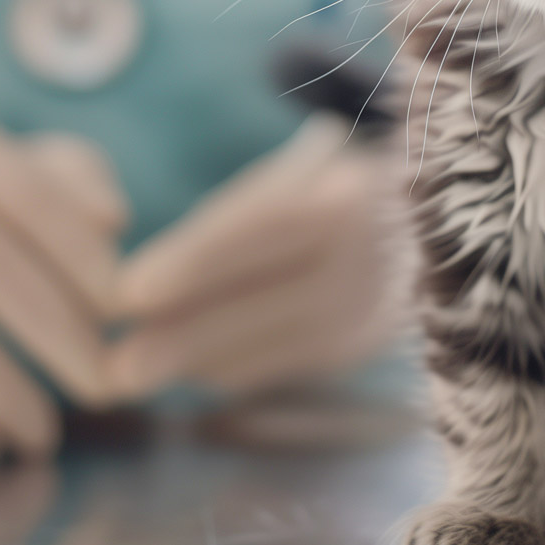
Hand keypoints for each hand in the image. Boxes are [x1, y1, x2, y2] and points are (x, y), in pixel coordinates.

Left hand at [106, 116, 399, 396]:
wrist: (426, 218)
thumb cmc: (331, 183)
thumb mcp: (296, 173)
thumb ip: (237, 213)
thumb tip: (145, 282)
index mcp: (349, 189)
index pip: (264, 226)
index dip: (192, 262)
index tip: (126, 292)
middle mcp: (377, 247)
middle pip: (273, 298)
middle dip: (189, 334)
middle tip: (117, 366)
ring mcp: (382, 298)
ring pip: (281, 343)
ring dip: (205, 361)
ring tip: (138, 371)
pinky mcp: (373, 338)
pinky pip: (296, 364)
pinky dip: (240, 369)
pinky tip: (194, 369)